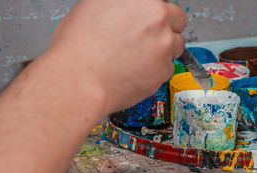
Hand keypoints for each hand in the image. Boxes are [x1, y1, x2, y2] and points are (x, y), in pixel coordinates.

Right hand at [45, 0, 186, 113]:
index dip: (155, 10)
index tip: (151, 18)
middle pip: (178, 18)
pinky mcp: (165, 68)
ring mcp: (164, 43)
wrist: (79, 80)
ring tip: (141, 56)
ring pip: (177, 44)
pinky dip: (157, 70)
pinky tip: (137, 70)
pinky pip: (169, 67)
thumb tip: (131, 9)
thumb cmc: (78, 48)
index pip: (163, 0)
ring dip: (165, 48)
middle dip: (167, 27)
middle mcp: (157, 16)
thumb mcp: (94, 7)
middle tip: (150, 36)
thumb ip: (122, 5)